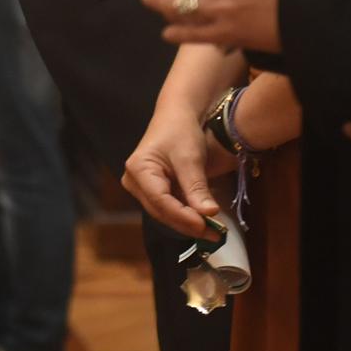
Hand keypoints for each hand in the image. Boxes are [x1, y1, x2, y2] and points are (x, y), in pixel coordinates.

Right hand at [122, 106, 224, 238]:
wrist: (177, 116)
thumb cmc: (181, 131)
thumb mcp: (190, 158)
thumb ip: (197, 187)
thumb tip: (210, 214)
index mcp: (138, 170)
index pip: (160, 201)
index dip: (183, 217)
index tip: (206, 227)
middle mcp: (134, 181)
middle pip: (161, 211)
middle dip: (188, 223)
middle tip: (216, 235)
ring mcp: (141, 187)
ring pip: (165, 212)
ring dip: (188, 222)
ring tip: (214, 230)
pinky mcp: (152, 190)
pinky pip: (168, 207)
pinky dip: (186, 214)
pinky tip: (204, 220)